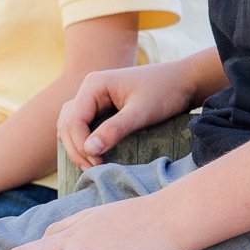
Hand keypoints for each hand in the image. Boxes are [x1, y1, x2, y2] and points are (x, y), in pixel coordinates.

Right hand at [58, 60, 196, 168]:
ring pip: (71, 125)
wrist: (183, 81)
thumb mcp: (141, 113)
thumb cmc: (165, 92)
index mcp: (94, 85)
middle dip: (76, 149)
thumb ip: (114, 130)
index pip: (73, 120)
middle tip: (94, 169)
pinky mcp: (101, 106)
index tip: (98, 162)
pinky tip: (94, 155)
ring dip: (77, 146)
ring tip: (93, 165)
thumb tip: (89, 150)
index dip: (80, 145)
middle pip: (67, 124)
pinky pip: (82, 125)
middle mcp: (89, 89)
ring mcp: (93, 97)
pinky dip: (84, 141)